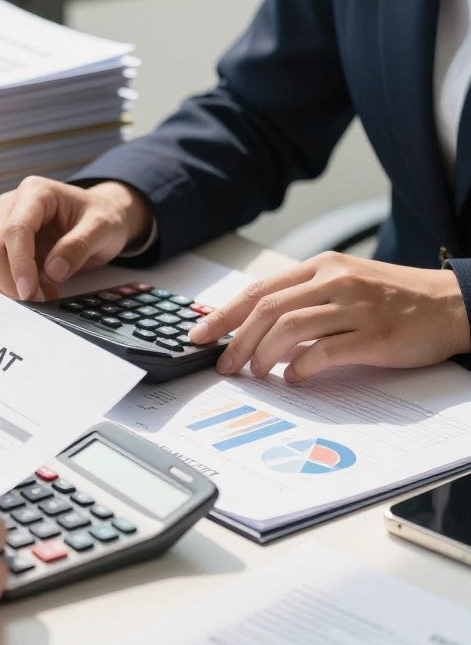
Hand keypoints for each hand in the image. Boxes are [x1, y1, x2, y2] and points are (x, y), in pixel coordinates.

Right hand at [0, 176, 152, 299]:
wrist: (99, 217)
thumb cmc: (101, 217)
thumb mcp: (102, 228)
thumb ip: (78, 246)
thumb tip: (53, 271)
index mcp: (34, 192)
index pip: (14, 230)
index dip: (19, 264)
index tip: (29, 292)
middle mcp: (10, 206)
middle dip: (7, 280)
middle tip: (36, 300)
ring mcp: (0, 225)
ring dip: (1, 285)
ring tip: (37, 295)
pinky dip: (1, 286)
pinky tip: (30, 291)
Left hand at [189, 252, 470, 381]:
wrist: (454, 304)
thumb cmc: (394, 298)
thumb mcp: (344, 284)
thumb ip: (303, 300)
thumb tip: (256, 329)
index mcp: (321, 266)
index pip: (259, 289)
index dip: (224, 314)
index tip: (199, 334)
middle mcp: (335, 281)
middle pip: (268, 309)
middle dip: (236, 339)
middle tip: (222, 365)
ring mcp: (356, 307)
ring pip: (290, 327)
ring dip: (263, 354)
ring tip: (255, 373)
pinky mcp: (375, 336)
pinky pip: (326, 351)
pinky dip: (302, 366)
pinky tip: (294, 377)